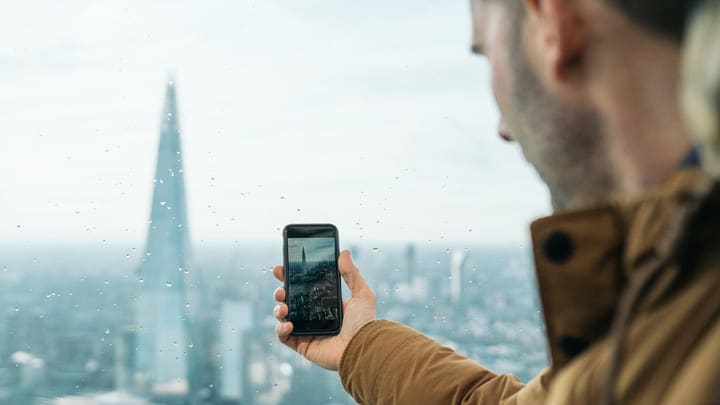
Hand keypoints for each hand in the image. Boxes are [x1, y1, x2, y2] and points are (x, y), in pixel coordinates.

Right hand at [272, 250, 375, 370]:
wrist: (362, 348)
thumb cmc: (365, 323)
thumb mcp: (361, 293)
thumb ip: (351, 273)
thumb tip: (343, 252)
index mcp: (326, 303)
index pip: (304, 288)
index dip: (291, 278)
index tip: (281, 269)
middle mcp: (314, 316)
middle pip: (290, 301)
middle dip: (280, 293)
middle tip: (281, 290)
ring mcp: (307, 331)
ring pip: (283, 317)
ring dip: (278, 309)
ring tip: (284, 307)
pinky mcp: (302, 345)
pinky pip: (284, 337)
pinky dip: (280, 330)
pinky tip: (288, 324)